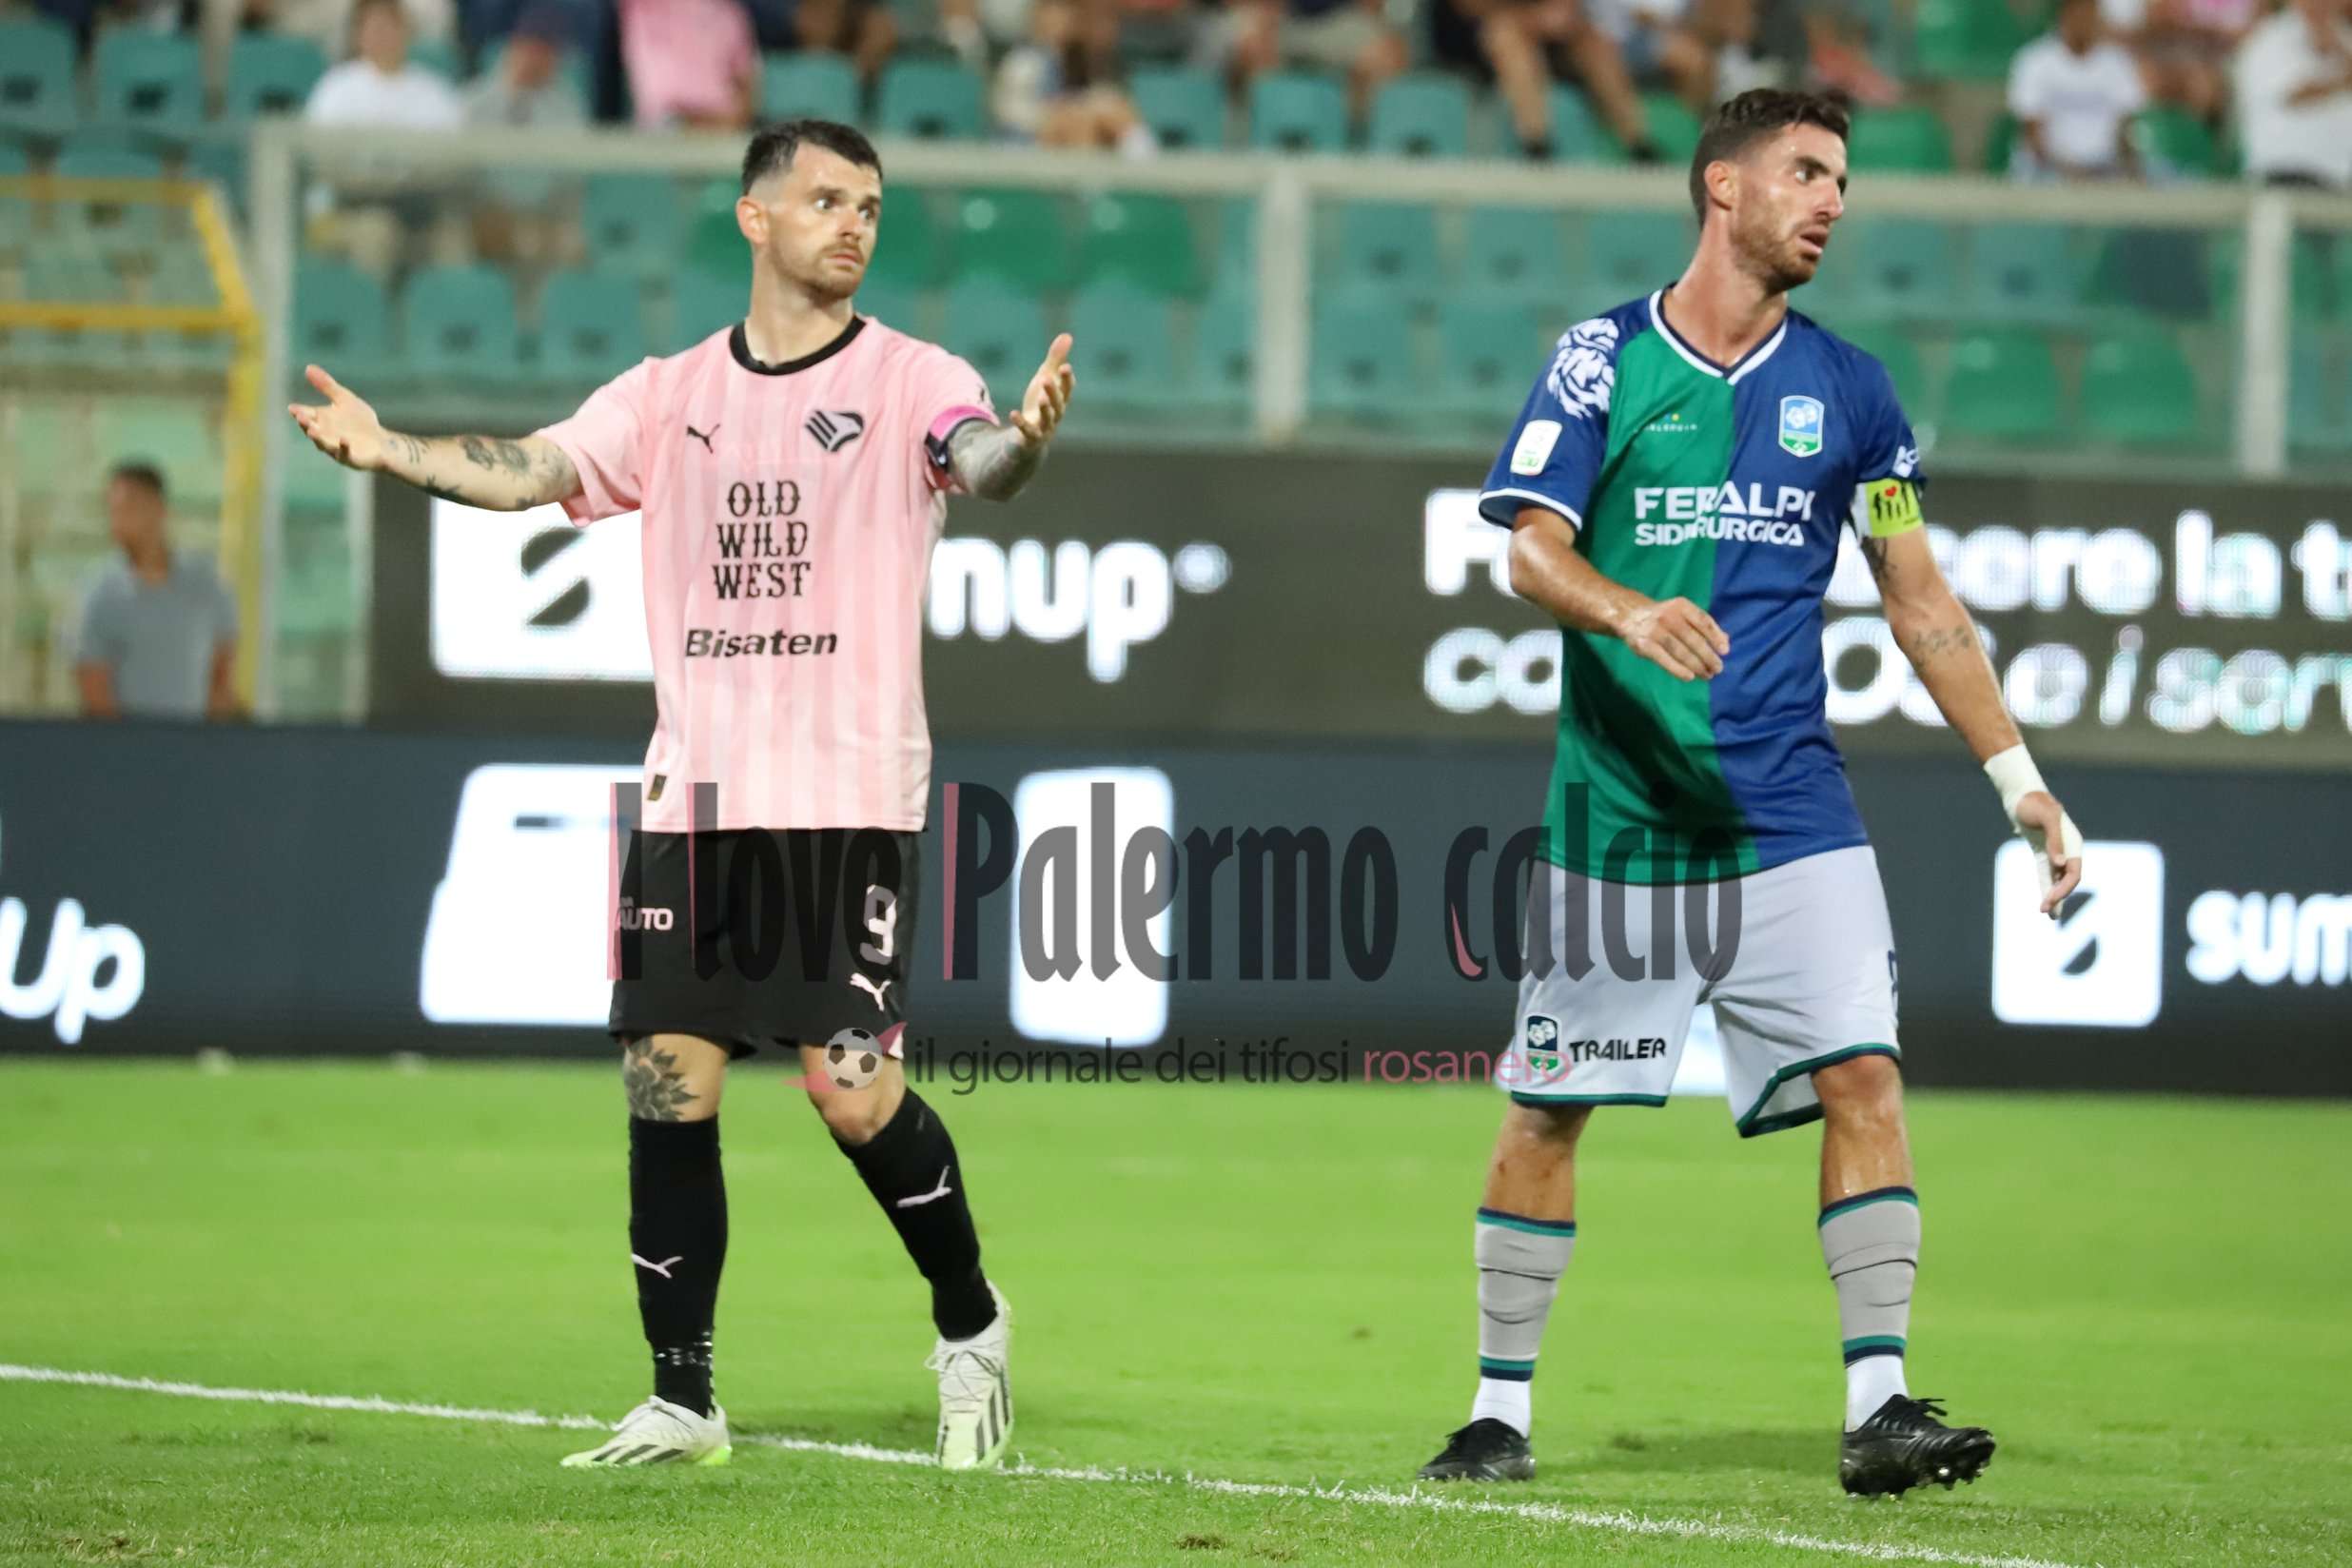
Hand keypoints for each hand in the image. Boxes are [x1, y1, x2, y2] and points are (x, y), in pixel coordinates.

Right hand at [288, 364, 388, 471]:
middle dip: (305, 424)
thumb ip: (327, 385)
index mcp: (321, 420)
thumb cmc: (360, 421)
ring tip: (312, 431)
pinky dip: (343, 448)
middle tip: (300, 417)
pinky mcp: (351, 458)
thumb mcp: (344, 399)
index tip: (292, 408)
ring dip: (318, 438)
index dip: (299, 412)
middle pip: (312, 429)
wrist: (381, 442)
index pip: (306, 415)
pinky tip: (344, 440)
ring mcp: (336, 448)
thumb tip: (308, 367)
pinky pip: (345, 454)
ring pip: (323, 444)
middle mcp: (325, 435)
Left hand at [1011, 333, 1074, 446]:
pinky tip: (1013, 413)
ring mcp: (1045, 427)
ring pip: (1048, 418)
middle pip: (1058, 403)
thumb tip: (1067, 335)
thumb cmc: (1040, 404)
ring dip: (1046, 408)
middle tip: (1046, 378)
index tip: (1065, 366)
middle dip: (1053, 391)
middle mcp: (1057, 414)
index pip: (1067, 389)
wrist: (1030, 437)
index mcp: (1061, 399)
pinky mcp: (1031, 437)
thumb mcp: (1045, 378)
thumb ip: (1055, 359)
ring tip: (1041, 396)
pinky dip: (1021, 423)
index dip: (1066, 379)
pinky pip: (1028, 431)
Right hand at [1615, 595, 1728, 680]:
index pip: (1703, 621)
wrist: (1631, 615)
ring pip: (1680, 651)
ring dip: (1696, 665)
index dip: (1715, 637)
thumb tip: (1725, 642)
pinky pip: (1664, 659)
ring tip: (1707, 675)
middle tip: (1718, 669)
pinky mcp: (1644, 645)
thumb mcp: (1683, 614)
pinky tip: (1689, 677)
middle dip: (1708, 656)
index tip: (1725, 652)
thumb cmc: (1665, 617)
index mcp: (1681, 606)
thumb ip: (1703, 626)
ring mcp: (1655, 630)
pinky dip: (1678, 669)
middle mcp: (1668, 616)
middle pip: (1693, 639)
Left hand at [2013, 790, 2083, 916]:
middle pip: (2067, 880)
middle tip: (2044, 912)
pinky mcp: (2042, 852)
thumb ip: (2055, 840)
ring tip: (2047, 914)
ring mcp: (2055, 852)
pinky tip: (2044, 900)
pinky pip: (2046, 873)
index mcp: (2073, 843)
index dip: (2064, 889)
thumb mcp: (2047, 817)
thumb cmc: (2034, 802)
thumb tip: (2061, 864)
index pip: (2073, 873)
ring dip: (2053, 896)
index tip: (2049, 900)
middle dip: (2058, 897)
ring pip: (2057, 880)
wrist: (2020, 794)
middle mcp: (2067, 850)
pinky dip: (2046, 886)